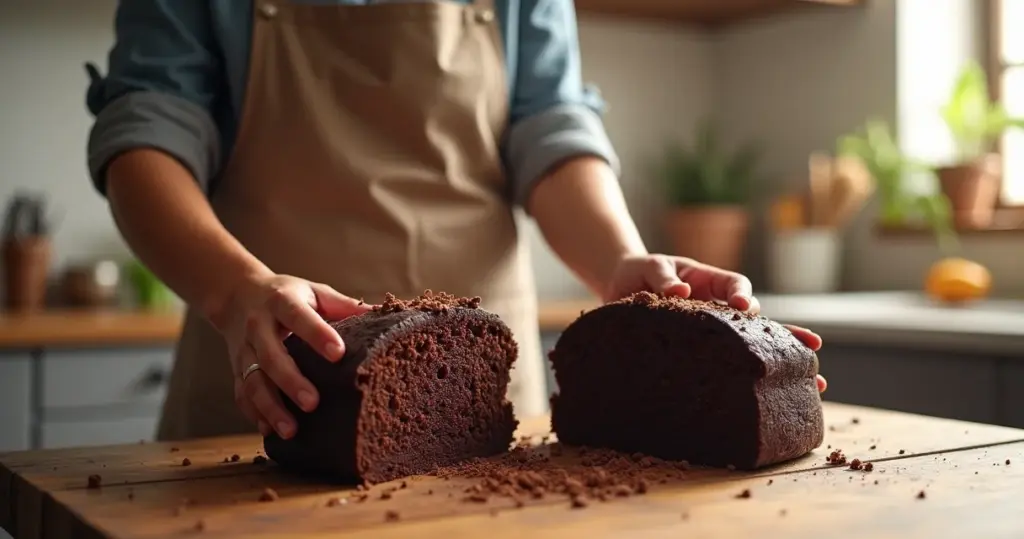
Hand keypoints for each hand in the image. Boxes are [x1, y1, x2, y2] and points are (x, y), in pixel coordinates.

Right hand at [218, 274, 371, 438]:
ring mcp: (244, 350)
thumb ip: (345, 305)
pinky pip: (241, 394)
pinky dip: (254, 414)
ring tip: (291, 429)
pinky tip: (269, 431)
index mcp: (282, 302)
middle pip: (271, 356)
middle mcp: (258, 327)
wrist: (237, 295)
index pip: (299, 317)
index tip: (337, 353)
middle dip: (291, 381)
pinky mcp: (236, 369)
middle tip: (314, 403)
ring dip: (271, 407)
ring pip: (253, 381)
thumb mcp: (314, 292)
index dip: (317, 334)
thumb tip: (383, 314)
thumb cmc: (287, 295)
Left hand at [605, 255, 826, 392]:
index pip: (734, 284)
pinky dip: (752, 382)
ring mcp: (716, 333)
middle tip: (811, 346)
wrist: (625, 287)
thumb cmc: (641, 273)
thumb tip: (679, 291)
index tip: (743, 306)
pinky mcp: (704, 353)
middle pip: (759, 321)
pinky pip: (731, 366)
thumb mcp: (650, 268)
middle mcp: (720, 308)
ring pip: (754, 348)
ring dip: (783, 363)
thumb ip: (662, 278)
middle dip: (787, 334)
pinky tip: (775, 402)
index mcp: (710, 281)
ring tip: (814, 382)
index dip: (742, 294)